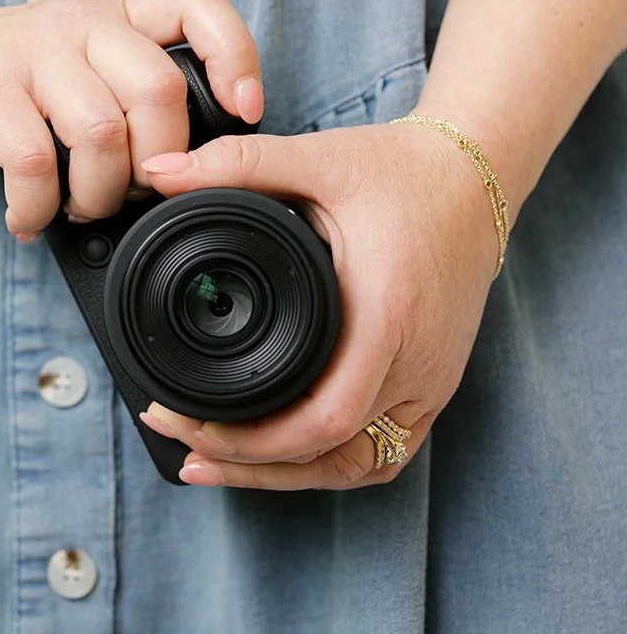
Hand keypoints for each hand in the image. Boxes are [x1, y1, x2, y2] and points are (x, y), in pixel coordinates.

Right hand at [0, 0, 262, 238]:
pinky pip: (33, 161)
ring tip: (77, 212)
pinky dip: (37, 207)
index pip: (197, 2)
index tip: (242, 112)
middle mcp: (81, 23)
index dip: (235, 55)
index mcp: (114, 16)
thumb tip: (176, 175)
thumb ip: (125, 91)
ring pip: (100, 132)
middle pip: (157, 91)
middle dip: (158, 165)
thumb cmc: (6, 69)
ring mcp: (31, 53)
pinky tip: (27, 218)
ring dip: (97, 195)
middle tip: (131, 196)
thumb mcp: (76, 59)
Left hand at [135, 122, 503, 489]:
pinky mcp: (433, 387)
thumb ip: (238, 163)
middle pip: (330, 455)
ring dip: (282, 475)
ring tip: (210, 462)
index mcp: (388, 317)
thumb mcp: (320, 158)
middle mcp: (418, 364)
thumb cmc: (403, 173)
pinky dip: (324, 464)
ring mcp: (431, 383)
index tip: (189, 423)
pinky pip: (381, 452)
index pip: (323, 419)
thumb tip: (158, 171)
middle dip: (246, 461)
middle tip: (178, 438)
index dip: (251, 441)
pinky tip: (275, 460)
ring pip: (357, 466)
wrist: (475, 179)